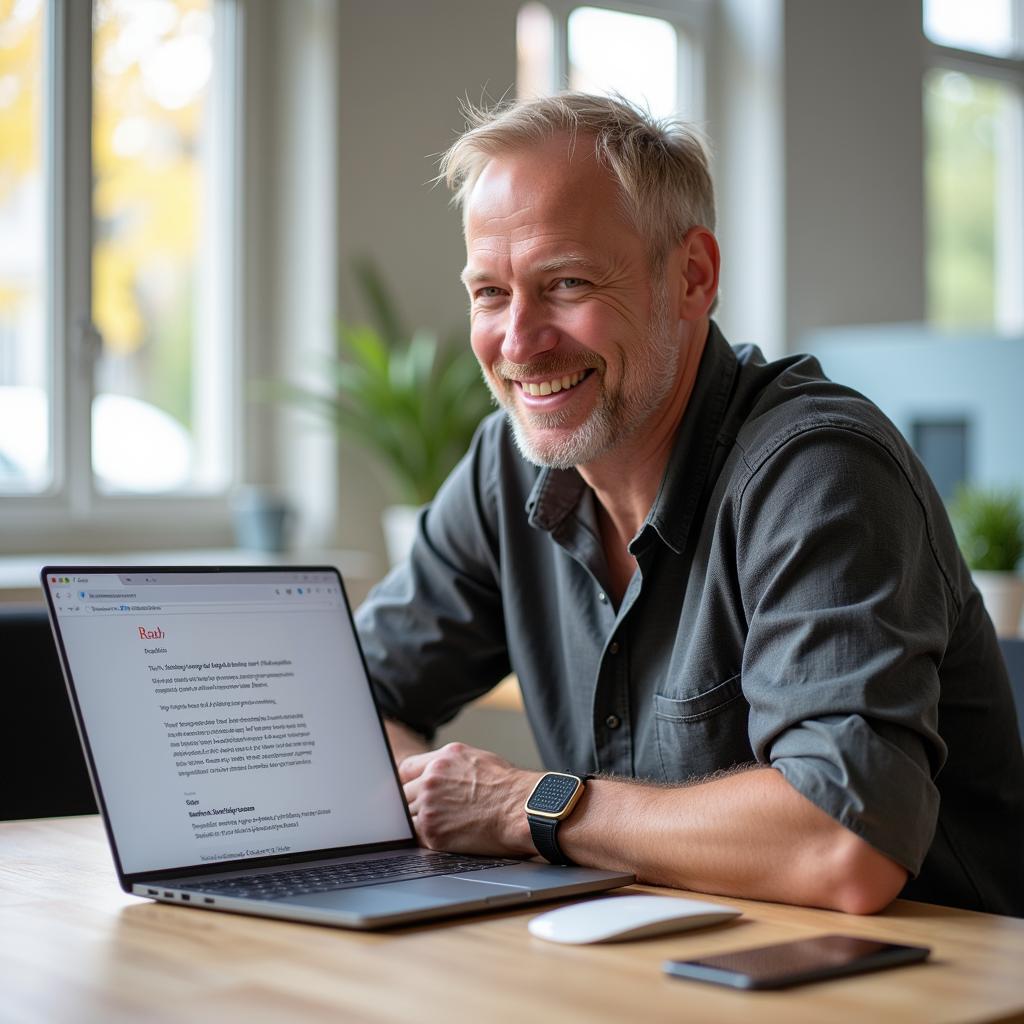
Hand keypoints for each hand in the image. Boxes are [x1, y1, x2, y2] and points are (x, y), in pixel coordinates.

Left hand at [398, 742, 540, 856]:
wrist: (521, 810)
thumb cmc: (509, 787)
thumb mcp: (477, 759)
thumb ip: (449, 765)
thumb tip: (437, 775)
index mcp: (441, 759)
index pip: (404, 770)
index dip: (406, 783)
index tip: (408, 792)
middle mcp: (430, 780)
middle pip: (403, 794)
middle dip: (413, 804)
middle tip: (430, 813)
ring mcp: (428, 806)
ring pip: (407, 816)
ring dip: (419, 822)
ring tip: (441, 826)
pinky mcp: (432, 832)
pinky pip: (415, 837)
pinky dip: (425, 838)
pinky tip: (441, 837)